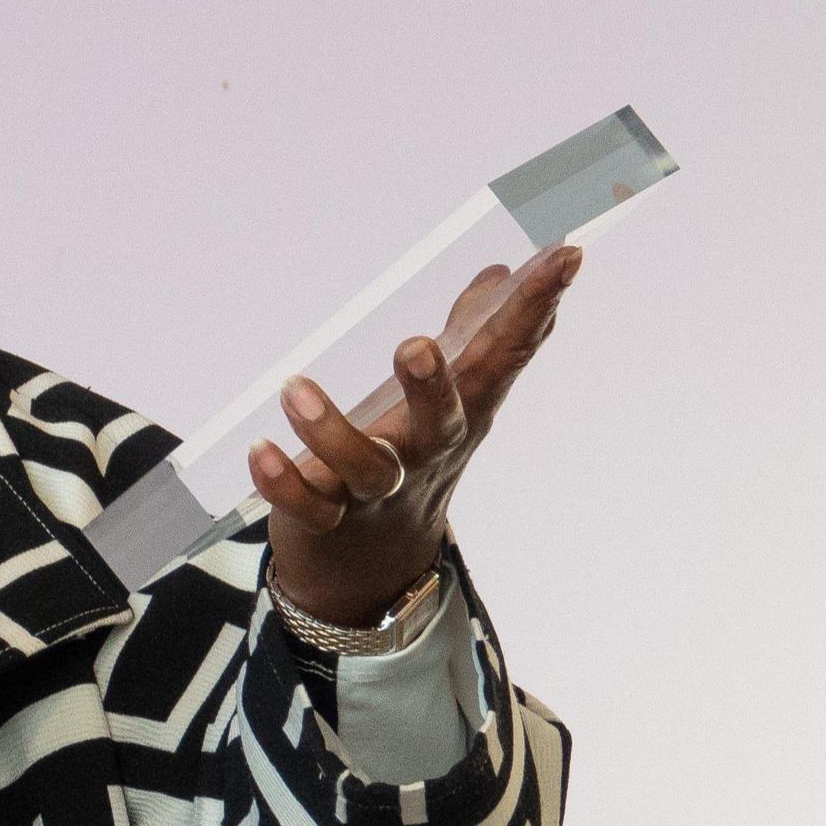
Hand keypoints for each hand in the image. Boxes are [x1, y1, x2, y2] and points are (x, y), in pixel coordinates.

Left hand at [252, 239, 582, 624]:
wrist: (373, 568)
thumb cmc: (410, 456)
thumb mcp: (448, 397)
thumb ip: (475, 335)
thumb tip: (502, 273)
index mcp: (461, 413)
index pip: (505, 356)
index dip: (535, 309)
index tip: (564, 258)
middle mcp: (425, 453)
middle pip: (441, 423)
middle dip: (432, 387)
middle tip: (416, 345)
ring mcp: (379, 492)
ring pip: (367, 468)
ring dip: (331, 432)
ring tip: (296, 389)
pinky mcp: (329, 521)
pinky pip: (308, 507)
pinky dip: (283, 483)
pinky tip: (261, 450)